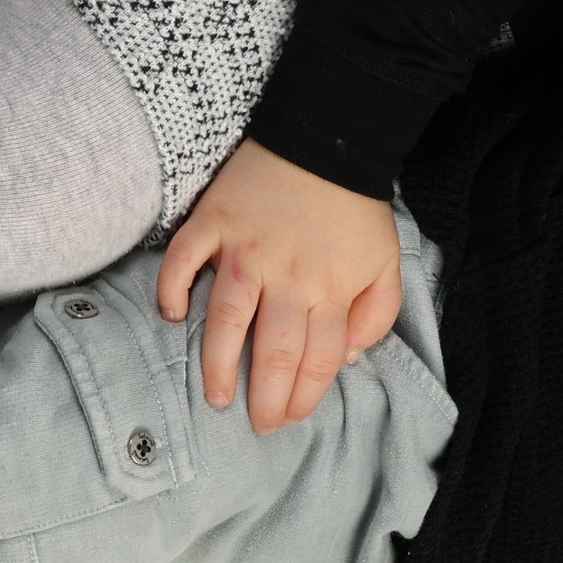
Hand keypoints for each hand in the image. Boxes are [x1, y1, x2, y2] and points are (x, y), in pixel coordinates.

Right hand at [157, 138, 403, 431]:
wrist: (327, 136)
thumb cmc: (355, 208)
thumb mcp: (388, 262)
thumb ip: (377, 314)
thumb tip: (347, 358)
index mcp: (332, 288)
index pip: (318, 360)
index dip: (304, 398)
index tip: (289, 418)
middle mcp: (288, 276)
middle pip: (275, 351)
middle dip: (265, 398)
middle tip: (257, 425)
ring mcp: (246, 249)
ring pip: (227, 320)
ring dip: (218, 365)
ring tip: (216, 397)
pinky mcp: (214, 221)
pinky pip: (184, 261)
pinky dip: (173, 290)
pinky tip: (173, 316)